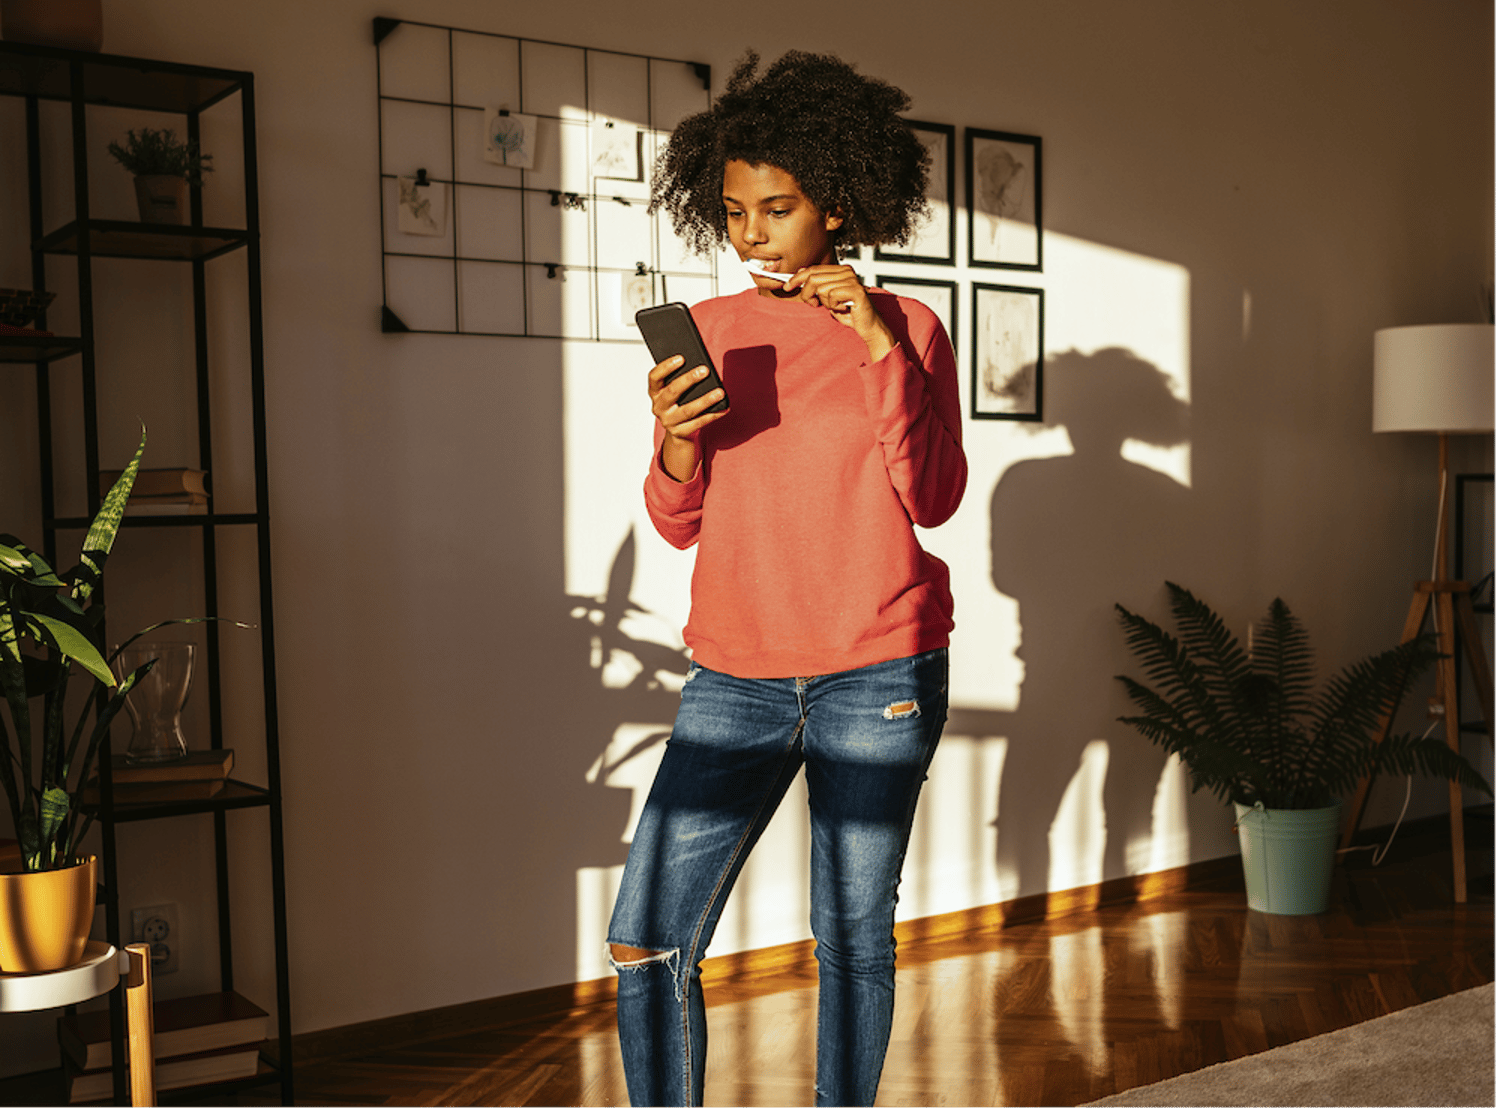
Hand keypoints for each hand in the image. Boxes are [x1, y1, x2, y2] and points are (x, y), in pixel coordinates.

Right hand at [647, 354, 725, 481]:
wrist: (679, 431)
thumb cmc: (679, 403)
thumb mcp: (675, 390)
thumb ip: (681, 379)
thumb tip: (700, 368)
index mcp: (655, 392)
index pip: (655, 377)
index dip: (666, 367)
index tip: (681, 358)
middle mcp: (659, 406)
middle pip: (672, 392)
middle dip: (689, 380)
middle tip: (705, 370)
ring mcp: (668, 421)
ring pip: (688, 410)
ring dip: (705, 400)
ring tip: (719, 392)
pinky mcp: (680, 432)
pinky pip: (698, 423)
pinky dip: (712, 415)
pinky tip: (723, 408)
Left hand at [786, 264, 895, 359]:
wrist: (868, 326)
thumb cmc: (849, 312)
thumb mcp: (828, 297)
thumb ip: (817, 285)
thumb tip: (801, 272)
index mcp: (841, 270)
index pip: (814, 269)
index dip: (798, 277)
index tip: (787, 285)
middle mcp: (847, 271)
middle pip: (814, 278)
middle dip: (806, 293)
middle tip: (812, 303)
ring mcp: (852, 280)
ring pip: (821, 289)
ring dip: (824, 303)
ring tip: (835, 307)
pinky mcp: (856, 290)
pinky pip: (832, 296)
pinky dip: (833, 306)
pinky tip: (843, 308)